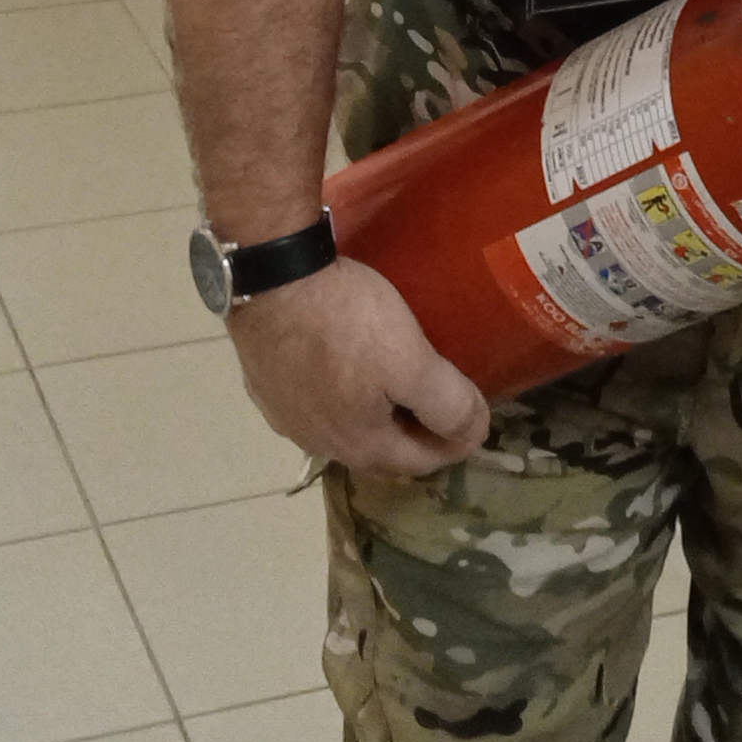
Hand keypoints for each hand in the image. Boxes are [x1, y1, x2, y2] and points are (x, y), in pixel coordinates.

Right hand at [225, 256, 488, 478]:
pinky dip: (339, 396)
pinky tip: (344, 367)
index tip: (476, 420)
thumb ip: (448, 403)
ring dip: (374, 417)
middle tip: (440, 405)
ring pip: (344, 429)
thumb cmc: (346, 320)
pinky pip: (314, 403)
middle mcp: (319, 444)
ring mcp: (286, 416)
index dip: (454, 445)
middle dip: (414, 436)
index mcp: (359, 446)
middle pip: (380, 451)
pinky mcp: (265, 386)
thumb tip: (474, 433)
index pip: (420, 463)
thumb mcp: (411, 360)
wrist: (270, 278)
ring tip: (394, 385)